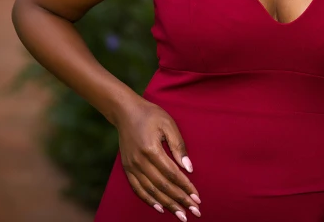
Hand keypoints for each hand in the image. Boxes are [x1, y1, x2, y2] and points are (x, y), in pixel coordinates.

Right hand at [115, 97, 201, 218]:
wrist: (126, 112)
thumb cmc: (151, 115)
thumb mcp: (168, 124)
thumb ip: (179, 146)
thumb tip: (189, 168)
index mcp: (152, 149)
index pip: (172, 174)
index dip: (185, 187)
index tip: (197, 198)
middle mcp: (140, 161)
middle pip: (163, 186)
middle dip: (180, 200)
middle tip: (195, 212)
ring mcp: (132, 166)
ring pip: (151, 191)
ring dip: (167, 205)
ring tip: (181, 215)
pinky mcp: (127, 168)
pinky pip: (138, 189)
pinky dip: (149, 200)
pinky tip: (160, 208)